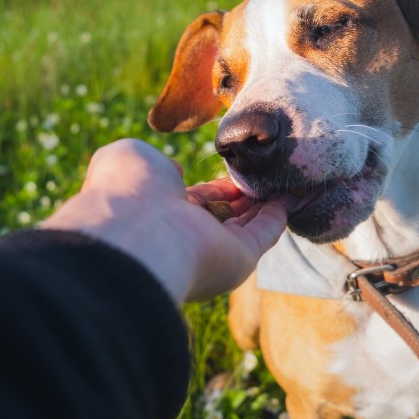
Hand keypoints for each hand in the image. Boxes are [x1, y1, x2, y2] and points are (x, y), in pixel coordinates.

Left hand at [41, 139, 286, 302]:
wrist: (134, 233)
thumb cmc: (126, 191)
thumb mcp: (131, 158)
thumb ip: (155, 163)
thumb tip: (177, 174)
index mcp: (158, 213)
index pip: (195, 201)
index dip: (217, 187)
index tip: (237, 170)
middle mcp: (186, 235)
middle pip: (224, 215)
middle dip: (246, 196)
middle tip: (269, 176)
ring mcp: (213, 250)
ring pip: (247, 225)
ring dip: (267, 204)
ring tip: (289, 182)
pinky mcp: (239, 260)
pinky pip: (263, 234)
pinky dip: (278, 216)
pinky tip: (291, 198)